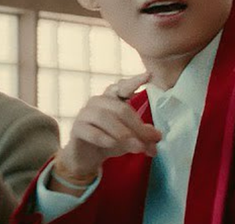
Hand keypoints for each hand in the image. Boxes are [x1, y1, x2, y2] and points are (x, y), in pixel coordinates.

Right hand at [53, 73, 160, 191]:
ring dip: (123, 134)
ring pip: (105, 118)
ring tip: (137, 148)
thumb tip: (157, 136)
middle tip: (150, 141)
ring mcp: (85, 113)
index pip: (123, 86)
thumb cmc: (109, 141)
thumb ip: (143, 135)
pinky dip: (105, 139)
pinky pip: (92, 131)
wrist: (86, 158)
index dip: (134, 81)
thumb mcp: (130, 138)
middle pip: (121, 109)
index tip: (149, 75)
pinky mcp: (77, 128)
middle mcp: (98, 101)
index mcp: (112, 98)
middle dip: (138, 127)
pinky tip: (113, 145)